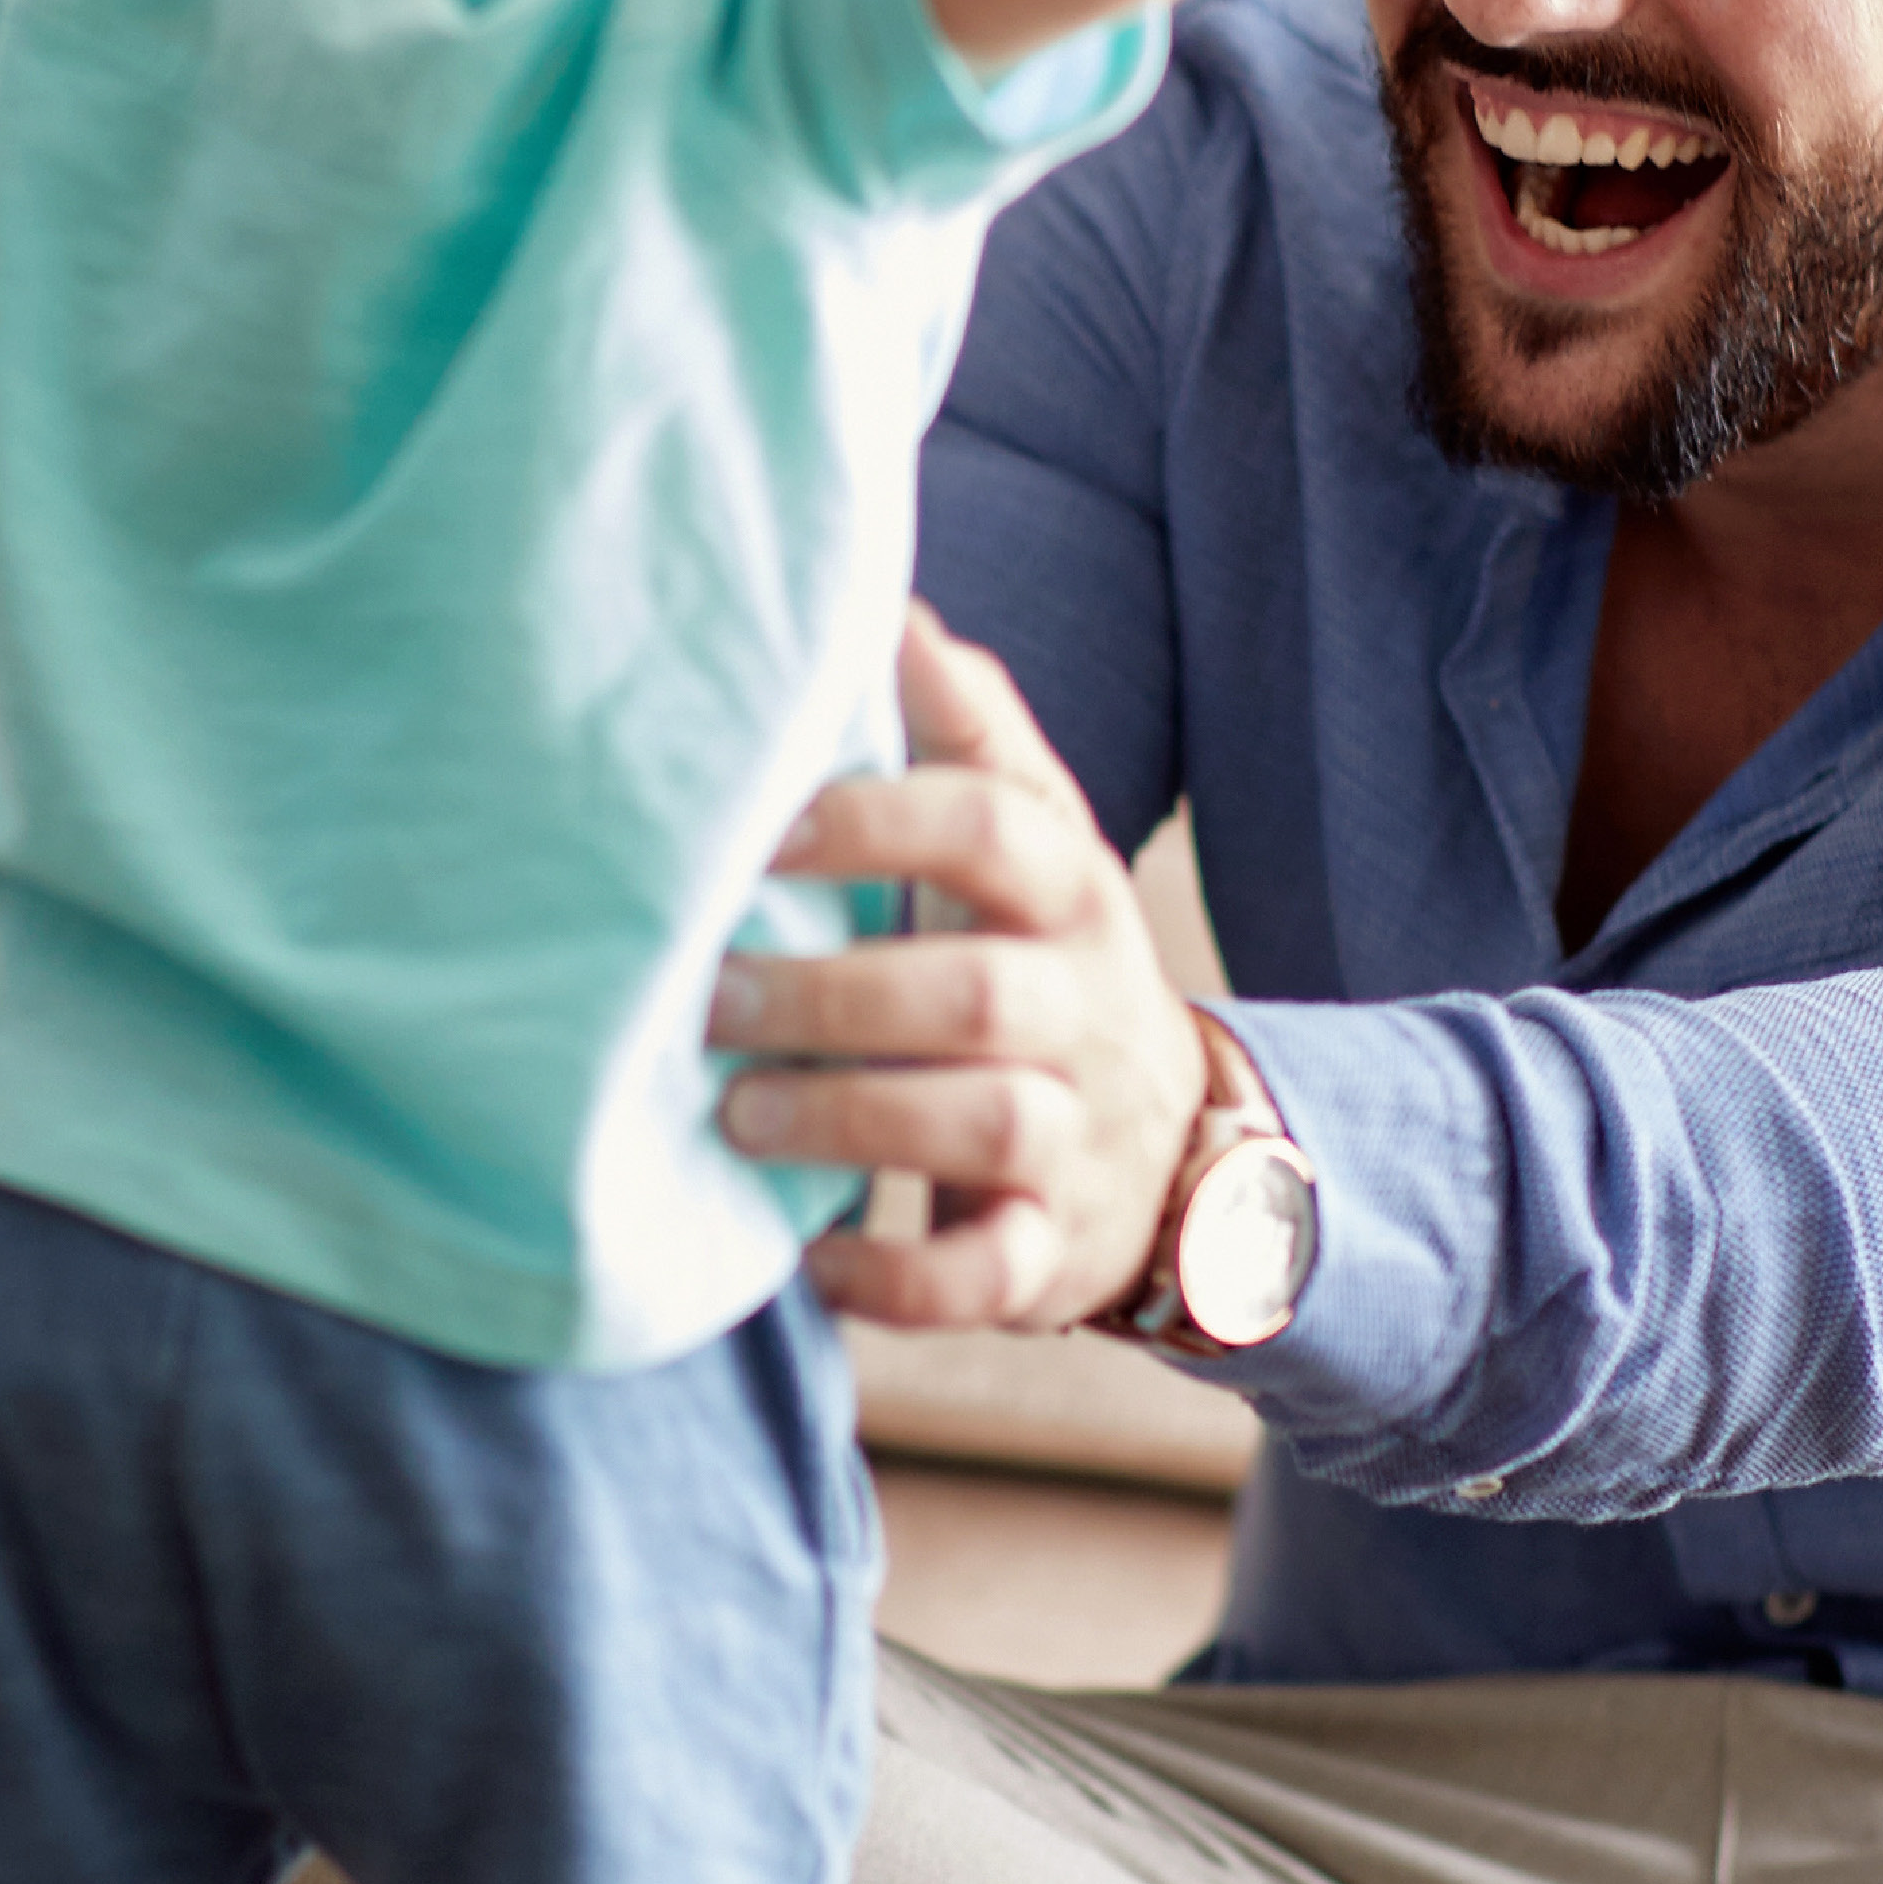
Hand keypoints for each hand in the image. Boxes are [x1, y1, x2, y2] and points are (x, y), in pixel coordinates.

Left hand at [704, 605, 1210, 1333]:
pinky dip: (895, 1281)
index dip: (879, 823)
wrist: (1171, 1156)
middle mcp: (1087, 1005)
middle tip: (710, 995)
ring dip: (853, 1121)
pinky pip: (987, 1278)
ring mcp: (1080, 1136)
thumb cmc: (1038, 964)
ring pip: (991, 1125)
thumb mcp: (1030, 843)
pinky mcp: (1052, 1254)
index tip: (763, 834)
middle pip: (979, 990)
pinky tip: (805, 1265)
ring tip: (736, 1114)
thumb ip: (966, 732)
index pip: (993, 828)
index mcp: (1066, 889)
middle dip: (838, 994)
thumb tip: (889, 602)